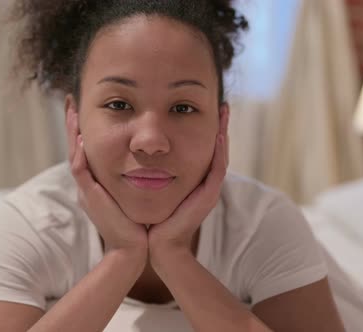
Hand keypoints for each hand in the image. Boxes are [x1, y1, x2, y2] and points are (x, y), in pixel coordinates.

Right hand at [66, 109, 147, 255]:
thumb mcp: (133, 193)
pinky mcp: (90, 198)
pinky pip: (80, 173)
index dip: (83, 128)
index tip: (84, 107)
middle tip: (71, 101)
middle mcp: (88, 183)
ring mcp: (87, 190)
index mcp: (97, 180)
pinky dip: (80, 156)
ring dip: (72, 134)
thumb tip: (146, 158)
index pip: (86, 148)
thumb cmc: (138, 221)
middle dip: (72, 124)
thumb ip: (133, 176)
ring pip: (74, 156)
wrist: (135, 247)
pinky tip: (82, 140)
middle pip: (75, 147)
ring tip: (73, 112)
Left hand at [148, 106, 228, 258]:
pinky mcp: (208, 196)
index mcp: (193, 179)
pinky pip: (217, 170)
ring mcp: (208, 189)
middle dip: (221, 126)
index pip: (204, 149)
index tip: (205, 107)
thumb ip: (151, 172)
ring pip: (221, 155)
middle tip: (223, 104)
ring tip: (225, 112)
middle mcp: (204, 182)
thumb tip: (137, 153)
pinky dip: (220, 152)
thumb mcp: (152, 189)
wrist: (157, 245)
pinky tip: (220, 135)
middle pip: (218, 149)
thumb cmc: (151, 218)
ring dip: (224, 133)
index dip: (208, 129)